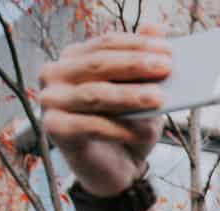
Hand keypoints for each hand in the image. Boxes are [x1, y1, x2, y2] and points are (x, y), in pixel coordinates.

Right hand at [38, 30, 171, 195]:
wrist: (119, 172)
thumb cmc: (129, 128)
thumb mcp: (144, 96)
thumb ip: (145, 64)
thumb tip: (156, 29)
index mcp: (75, 58)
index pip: (106, 44)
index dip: (137, 45)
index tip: (168, 49)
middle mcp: (56, 74)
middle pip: (97, 64)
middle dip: (134, 65)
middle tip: (166, 67)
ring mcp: (51, 100)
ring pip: (94, 94)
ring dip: (129, 96)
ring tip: (160, 98)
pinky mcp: (54, 129)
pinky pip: (90, 125)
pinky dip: (120, 128)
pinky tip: (144, 132)